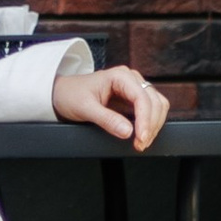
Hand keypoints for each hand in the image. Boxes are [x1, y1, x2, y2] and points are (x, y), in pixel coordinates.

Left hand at [53, 60, 168, 149]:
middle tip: (140, 144)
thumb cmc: (71, 95)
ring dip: (154, 125)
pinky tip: (141, 135)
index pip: (142, 97)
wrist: (63, 93)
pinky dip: (150, 124)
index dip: (145, 119)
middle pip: (154, 101)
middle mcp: (131, 79)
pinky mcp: (134, 99)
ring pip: (157, 105)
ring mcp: (134, 88)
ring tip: (141, 143)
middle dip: (151, 124)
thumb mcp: (85, 109)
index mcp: (120, 76)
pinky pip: (151, 110)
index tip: (141, 138)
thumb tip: (128, 132)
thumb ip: (107, 120)